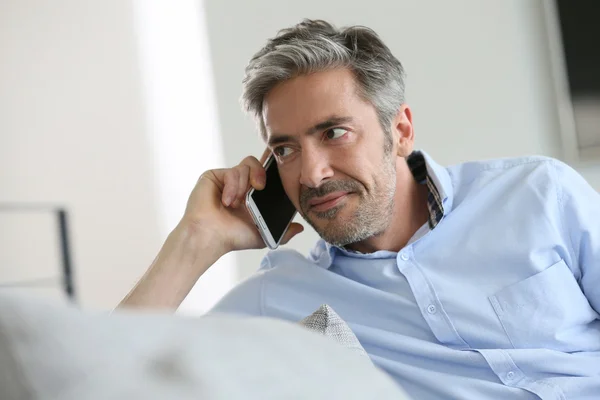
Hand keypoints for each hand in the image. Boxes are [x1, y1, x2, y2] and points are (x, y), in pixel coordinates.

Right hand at [180, 149, 303, 253]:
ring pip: (246, 166)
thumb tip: (300, 227)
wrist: (210, 237)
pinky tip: (227, 201)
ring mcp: (228, 179)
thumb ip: (283, 231)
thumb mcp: (263, 235)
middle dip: (262, 173)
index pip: (267, 175)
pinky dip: (233, 186)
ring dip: (245, 185)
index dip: (275, 169)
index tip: (284, 166)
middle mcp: (241, 185)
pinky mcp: (215, 176)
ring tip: (237, 203)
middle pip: (258, 164)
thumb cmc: (232, 237)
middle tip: (260, 187)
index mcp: (253, 195)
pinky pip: (232, 171)